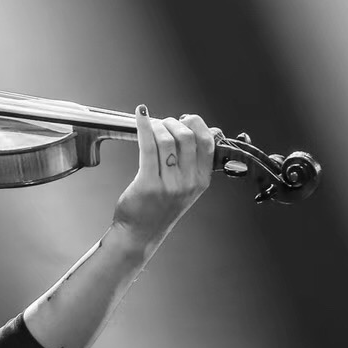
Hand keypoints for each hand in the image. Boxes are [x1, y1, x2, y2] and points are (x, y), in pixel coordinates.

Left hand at [110, 106, 219, 249]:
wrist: (141, 232)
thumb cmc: (160, 207)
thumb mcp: (186, 187)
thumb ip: (194, 161)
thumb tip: (207, 129)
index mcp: (202, 180)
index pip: (207, 142)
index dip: (196, 124)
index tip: (184, 119)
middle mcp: (188, 182)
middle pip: (186, 137)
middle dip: (173, 122)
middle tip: (163, 124)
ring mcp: (169, 184)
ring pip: (167, 140)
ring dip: (157, 126)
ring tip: (151, 126)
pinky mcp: (148, 184)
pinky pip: (147, 147)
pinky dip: (143, 126)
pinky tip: (140, 115)